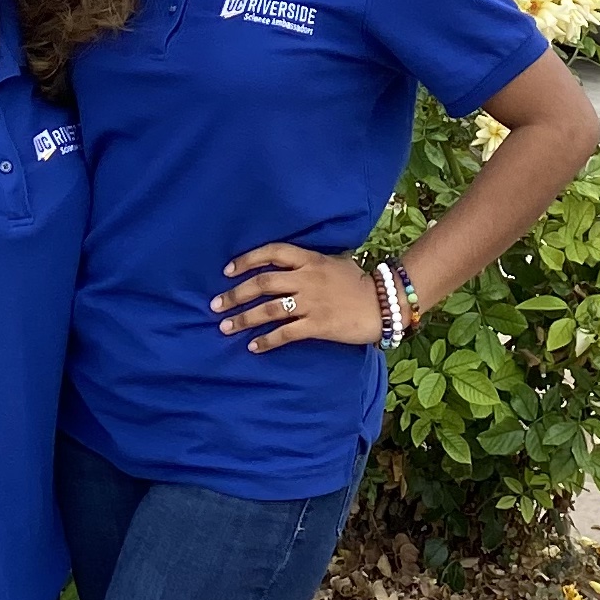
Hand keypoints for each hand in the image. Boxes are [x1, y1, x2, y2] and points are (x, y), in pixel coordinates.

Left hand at [211, 242, 387, 355]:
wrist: (383, 302)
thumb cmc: (358, 281)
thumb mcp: (333, 261)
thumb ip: (309, 263)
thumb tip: (286, 264)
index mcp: (309, 259)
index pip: (272, 253)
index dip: (247, 260)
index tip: (227, 271)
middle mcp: (306, 279)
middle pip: (263, 283)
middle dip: (236, 294)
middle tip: (215, 305)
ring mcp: (311, 302)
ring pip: (269, 309)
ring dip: (244, 319)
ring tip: (226, 327)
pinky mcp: (317, 325)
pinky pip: (285, 333)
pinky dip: (267, 340)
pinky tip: (253, 346)